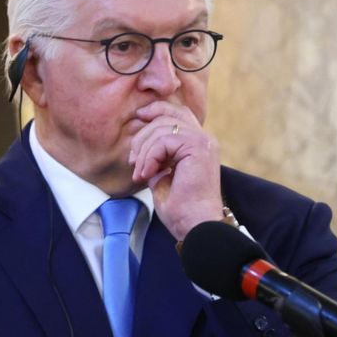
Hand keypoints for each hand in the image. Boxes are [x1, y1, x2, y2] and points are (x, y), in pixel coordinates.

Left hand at [128, 102, 222, 240]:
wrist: (195, 226)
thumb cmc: (181, 210)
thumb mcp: (163, 177)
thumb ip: (157, 158)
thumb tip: (141, 148)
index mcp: (199, 144)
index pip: (177, 113)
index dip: (156, 110)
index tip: (137, 118)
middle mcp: (204, 139)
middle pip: (168, 114)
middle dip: (143, 134)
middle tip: (132, 161)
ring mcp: (203, 142)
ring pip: (163, 127)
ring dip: (144, 150)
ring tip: (140, 173)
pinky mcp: (198, 147)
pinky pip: (164, 140)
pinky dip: (150, 156)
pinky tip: (147, 174)